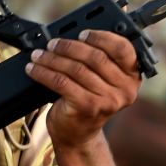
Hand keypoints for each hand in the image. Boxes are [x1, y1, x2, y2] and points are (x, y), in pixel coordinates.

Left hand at [26, 29, 140, 148]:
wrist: (78, 133)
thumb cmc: (87, 100)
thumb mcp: (100, 80)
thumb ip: (99, 58)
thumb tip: (75, 32)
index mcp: (132, 76)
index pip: (123, 48)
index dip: (101, 37)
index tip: (81, 33)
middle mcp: (125, 89)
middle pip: (95, 57)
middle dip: (69, 46)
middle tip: (51, 44)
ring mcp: (108, 100)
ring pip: (75, 69)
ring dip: (51, 59)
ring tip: (37, 55)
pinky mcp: (88, 107)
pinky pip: (62, 82)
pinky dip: (44, 73)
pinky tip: (33, 69)